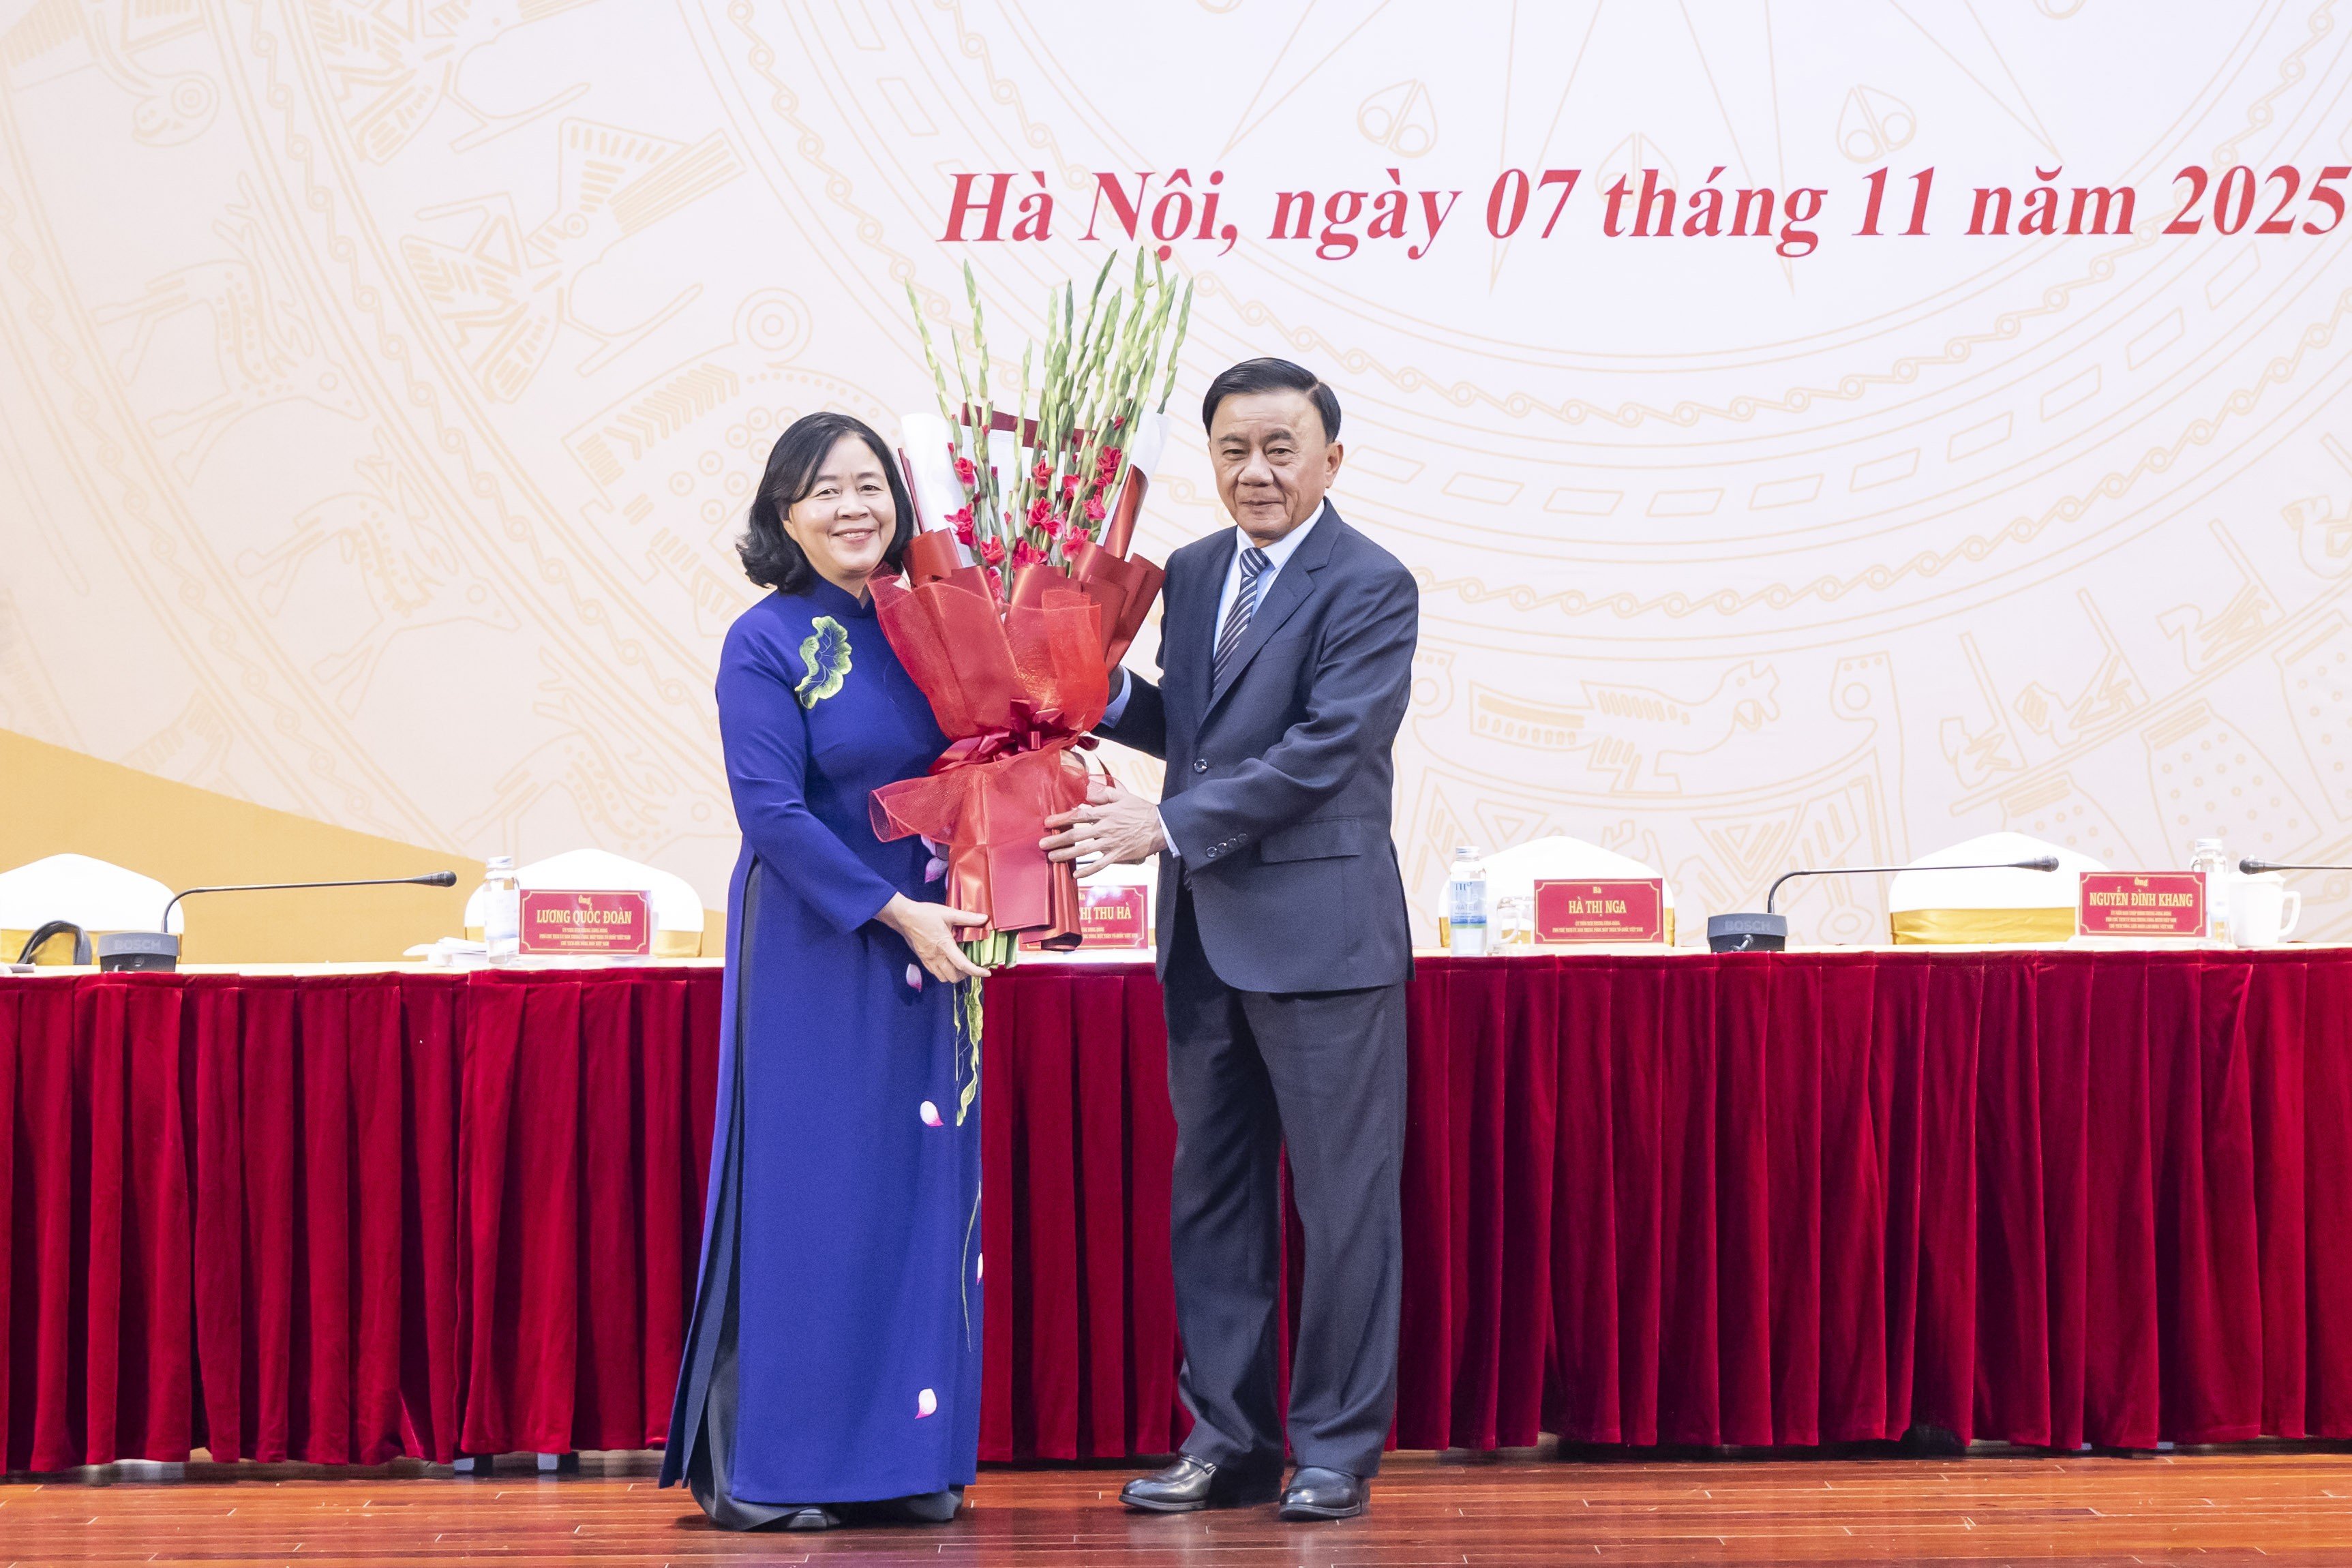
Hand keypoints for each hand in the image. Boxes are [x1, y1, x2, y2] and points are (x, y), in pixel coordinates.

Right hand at [879, 894, 991, 981]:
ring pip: (944, 978)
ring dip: (954, 975)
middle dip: (966, 975)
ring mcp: (928, 960)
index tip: (986, 972)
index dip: (976, 971)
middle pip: (954, 977)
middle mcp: (936, 957)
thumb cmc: (925, 914)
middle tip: (973, 965)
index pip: (963, 965)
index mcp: (944, 945)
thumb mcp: (948, 913)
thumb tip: (984, 918)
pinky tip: (948, 962)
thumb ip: (967, 917)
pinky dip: (944, 973)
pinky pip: (935, 973)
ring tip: (961, 965)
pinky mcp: (923, 960)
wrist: (903, 917)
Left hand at [1040, 780, 1166, 875]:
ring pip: (1084, 850)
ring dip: (1066, 854)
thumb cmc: (1142, 810)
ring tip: (1052, 858)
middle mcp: (1105, 828)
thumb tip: (1086, 791)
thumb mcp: (1123, 795)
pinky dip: (1087, 870)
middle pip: (1077, 834)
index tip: (1047, 822)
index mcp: (1106, 813)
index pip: (1079, 815)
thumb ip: (1103, 794)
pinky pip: (1100, 865)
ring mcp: (1111, 843)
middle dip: (1057, 840)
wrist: (1161, 826)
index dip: (1062, 819)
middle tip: (1042, 845)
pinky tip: (1075, 874)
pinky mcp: (1118, 855)